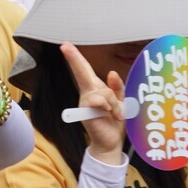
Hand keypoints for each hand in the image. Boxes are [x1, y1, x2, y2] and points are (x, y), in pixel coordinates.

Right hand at [61, 42, 127, 163]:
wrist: (111, 142)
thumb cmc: (116, 122)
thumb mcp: (122, 102)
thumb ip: (118, 87)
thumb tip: (111, 73)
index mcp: (96, 88)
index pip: (85, 70)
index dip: (76, 57)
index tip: (66, 45)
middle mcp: (88, 93)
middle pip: (82, 72)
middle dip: (74, 58)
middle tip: (64, 45)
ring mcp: (85, 102)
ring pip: (103, 91)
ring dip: (114, 103)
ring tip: (115, 114)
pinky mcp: (85, 112)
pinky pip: (99, 101)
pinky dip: (109, 106)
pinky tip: (108, 114)